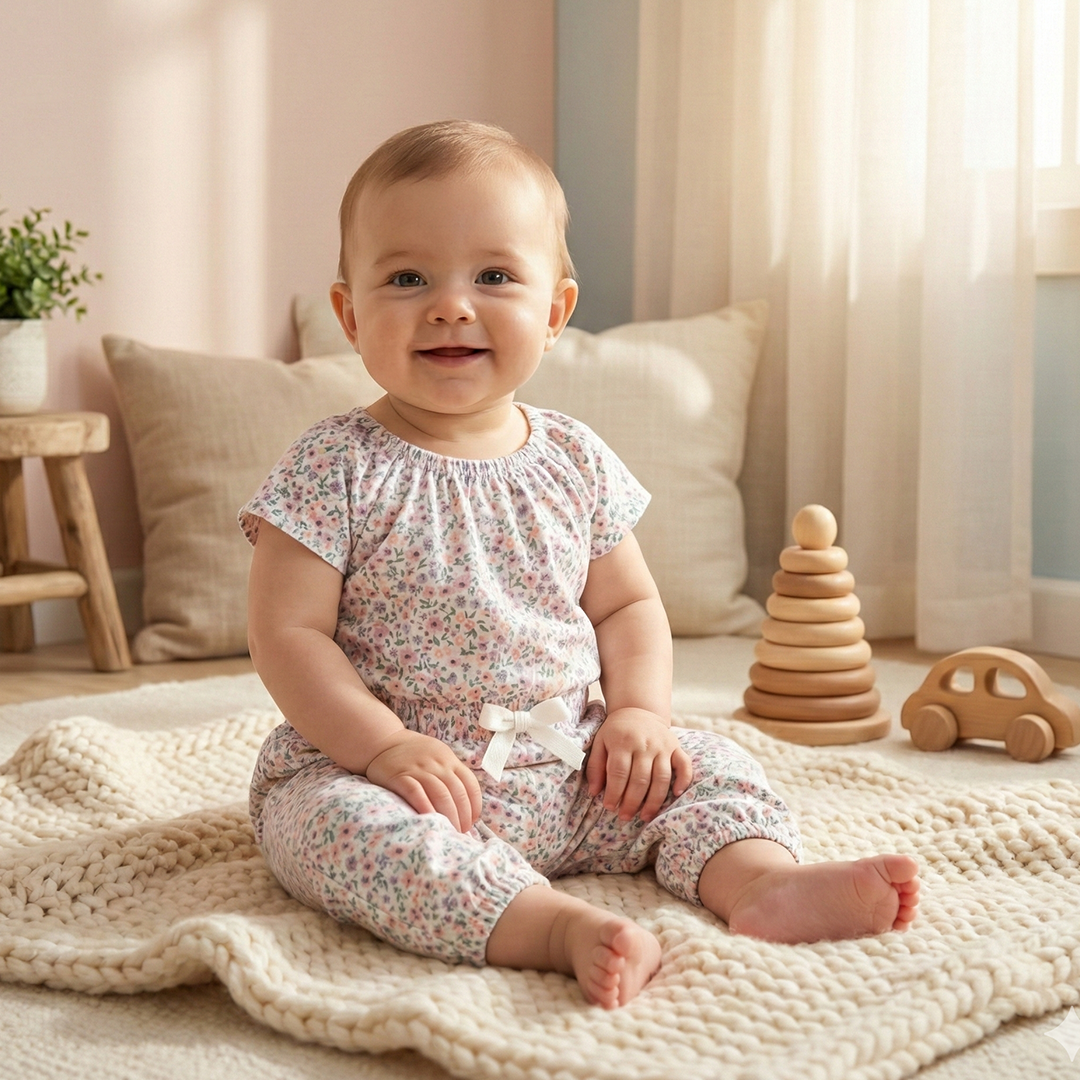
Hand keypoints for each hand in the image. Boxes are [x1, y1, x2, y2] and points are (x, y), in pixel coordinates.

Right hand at [365, 730, 482, 832]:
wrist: (382, 742)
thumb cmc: (413, 755)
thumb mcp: (437, 756)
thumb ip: (450, 774)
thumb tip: (465, 806)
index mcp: (448, 759)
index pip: (470, 783)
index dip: (474, 805)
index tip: (472, 821)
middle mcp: (437, 764)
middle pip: (457, 791)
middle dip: (462, 815)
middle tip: (461, 832)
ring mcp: (418, 769)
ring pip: (440, 793)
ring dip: (448, 815)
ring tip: (449, 832)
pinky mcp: (400, 776)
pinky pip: (416, 792)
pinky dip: (426, 807)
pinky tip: (430, 820)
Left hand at [586, 708, 692, 821]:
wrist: (637, 709)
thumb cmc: (616, 731)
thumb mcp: (600, 742)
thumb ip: (596, 766)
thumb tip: (594, 792)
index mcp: (623, 741)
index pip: (619, 772)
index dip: (614, 793)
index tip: (610, 807)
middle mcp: (644, 743)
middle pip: (640, 779)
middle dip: (632, 802)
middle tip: (625, 816)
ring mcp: (662, 745)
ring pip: (661, 777)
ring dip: (654, 800)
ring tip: (645, 816)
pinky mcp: (676, 747)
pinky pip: (684, 764)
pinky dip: (683, 779)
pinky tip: (676, 794)